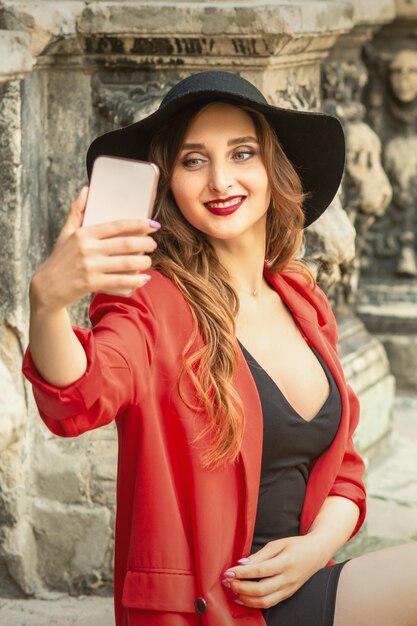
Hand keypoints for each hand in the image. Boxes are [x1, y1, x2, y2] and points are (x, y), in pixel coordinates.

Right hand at [30, 186, 159, 310]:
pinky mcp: (91, 283)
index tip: (153, 225)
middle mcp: (87, 249)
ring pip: (125, 263)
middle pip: (125, 244)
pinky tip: (144, 279)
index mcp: (84, 234)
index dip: (138, 224)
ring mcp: (90, 267)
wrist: (47, 287)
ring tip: (149, 260)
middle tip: (153, 244)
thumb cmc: (59, 259)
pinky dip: (135, 280)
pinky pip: (119, 281)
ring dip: (143, 262)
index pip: (116, 225)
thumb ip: (77, 211)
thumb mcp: (65, 233)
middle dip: (145, 243)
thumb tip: (87, 189)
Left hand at [222, 534, 327, 609]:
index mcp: (285, 563)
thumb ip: (260, 555)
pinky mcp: (287, 595)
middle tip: (227, 581)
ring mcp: (288, 589)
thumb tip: (242, 563)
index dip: (242, 573)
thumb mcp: (278, 544)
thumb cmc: (296, 545)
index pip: (260, 571)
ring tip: (233, 589)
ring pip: (264, 602)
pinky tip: (243, 597)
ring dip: (245, 598)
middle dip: (240, 587)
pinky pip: (269, 603)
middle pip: (261, 590)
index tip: (229, 572)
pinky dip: (254, 603)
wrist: (316, 553)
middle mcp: (288, 579)